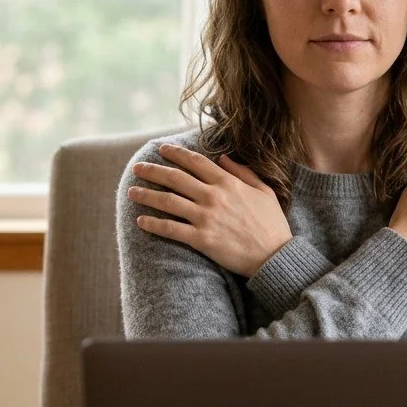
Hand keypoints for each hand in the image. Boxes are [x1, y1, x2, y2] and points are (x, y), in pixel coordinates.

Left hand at [127, 144, 292, 277]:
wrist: (275, 256)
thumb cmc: (272, 224)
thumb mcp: (264, 191)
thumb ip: (243, 172)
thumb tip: (224, 157)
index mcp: (228, 183)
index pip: (195, 162)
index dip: (176, 153)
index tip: (162, 149)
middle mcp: (214, 197)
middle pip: (175, 178)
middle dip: (153, 171)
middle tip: (137, 168)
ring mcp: (206, 218)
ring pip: (168, 201)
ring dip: (147, 195)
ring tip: (132, 192)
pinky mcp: (201, 239)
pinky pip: (171, 229)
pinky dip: (154, 224)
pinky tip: (141, 221)